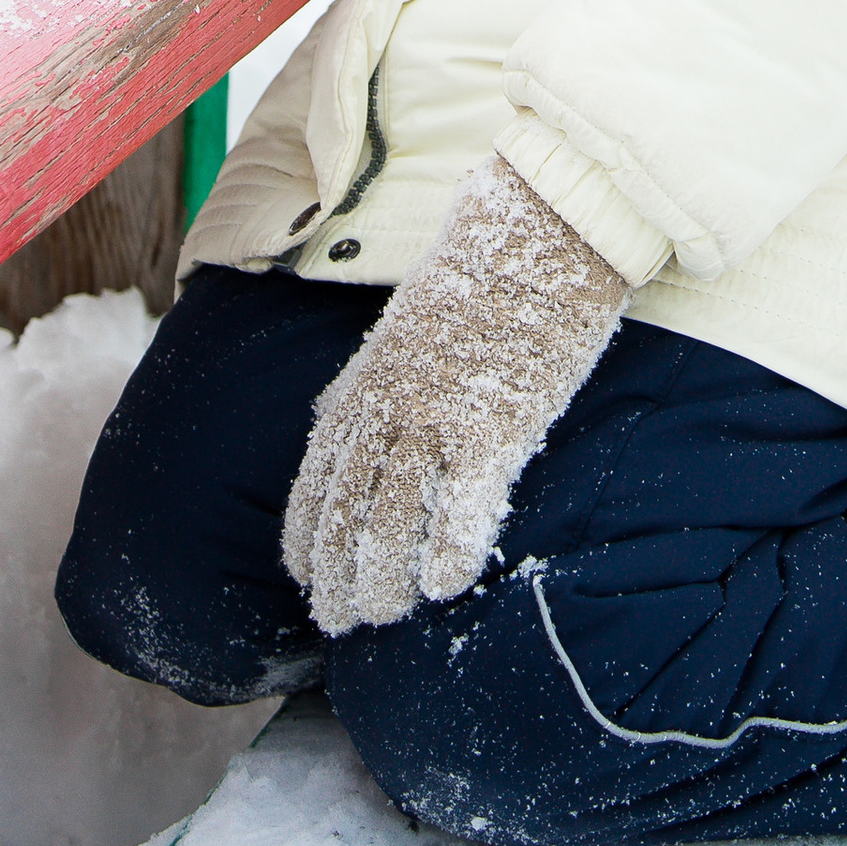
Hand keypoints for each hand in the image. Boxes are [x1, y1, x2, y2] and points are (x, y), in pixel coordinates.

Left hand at [282, 156, 626, 633]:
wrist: (543, 223)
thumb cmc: (480, 269)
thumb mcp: (400, 323)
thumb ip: (368, 377)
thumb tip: (333, 419)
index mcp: (365, 380)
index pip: (317, 477)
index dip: (306, 535)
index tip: (304, 576)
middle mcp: (390, 405)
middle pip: (347, 511)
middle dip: (336, 574)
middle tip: (339, 622)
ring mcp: (440, 416)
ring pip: (394, 520)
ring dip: (384, 580)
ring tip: (383, 617)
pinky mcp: (497, 424)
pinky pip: (465, 506)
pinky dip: (448, 552)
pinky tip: (444, 588)